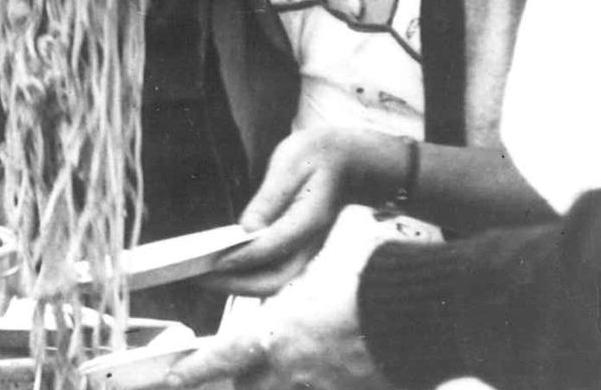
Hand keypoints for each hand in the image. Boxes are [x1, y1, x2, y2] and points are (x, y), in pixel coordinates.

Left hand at [169, 206, 405, 389]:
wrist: (426, 313)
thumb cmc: (373, 279)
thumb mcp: (330, 255)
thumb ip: (309, 258)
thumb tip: (304, 226)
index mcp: (278, 334)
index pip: (222, 358)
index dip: (195, 371)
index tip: (174, 379)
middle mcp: (295, 371)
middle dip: (241, 384)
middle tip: (234, 376)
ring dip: (280, 386)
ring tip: (281, 376)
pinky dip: (321, 387)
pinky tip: (330, 379)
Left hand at [205, 127, 403, 295]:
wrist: (349, 162)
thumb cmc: (315, 157)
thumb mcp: (290, 165)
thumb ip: (269, 198)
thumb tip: (247, 228)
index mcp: (309, 220)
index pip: (271, 248)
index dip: (240, 258)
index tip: (212, 262)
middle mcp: (309, 245)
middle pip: (271, 281)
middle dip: (232, 284)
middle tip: (196, 276)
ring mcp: (305, 252)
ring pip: (271, 283)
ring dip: (236, 285)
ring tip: (200, 275)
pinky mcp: (297, 251)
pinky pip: (271, 272)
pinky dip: (245, 275)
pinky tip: (219, 264)